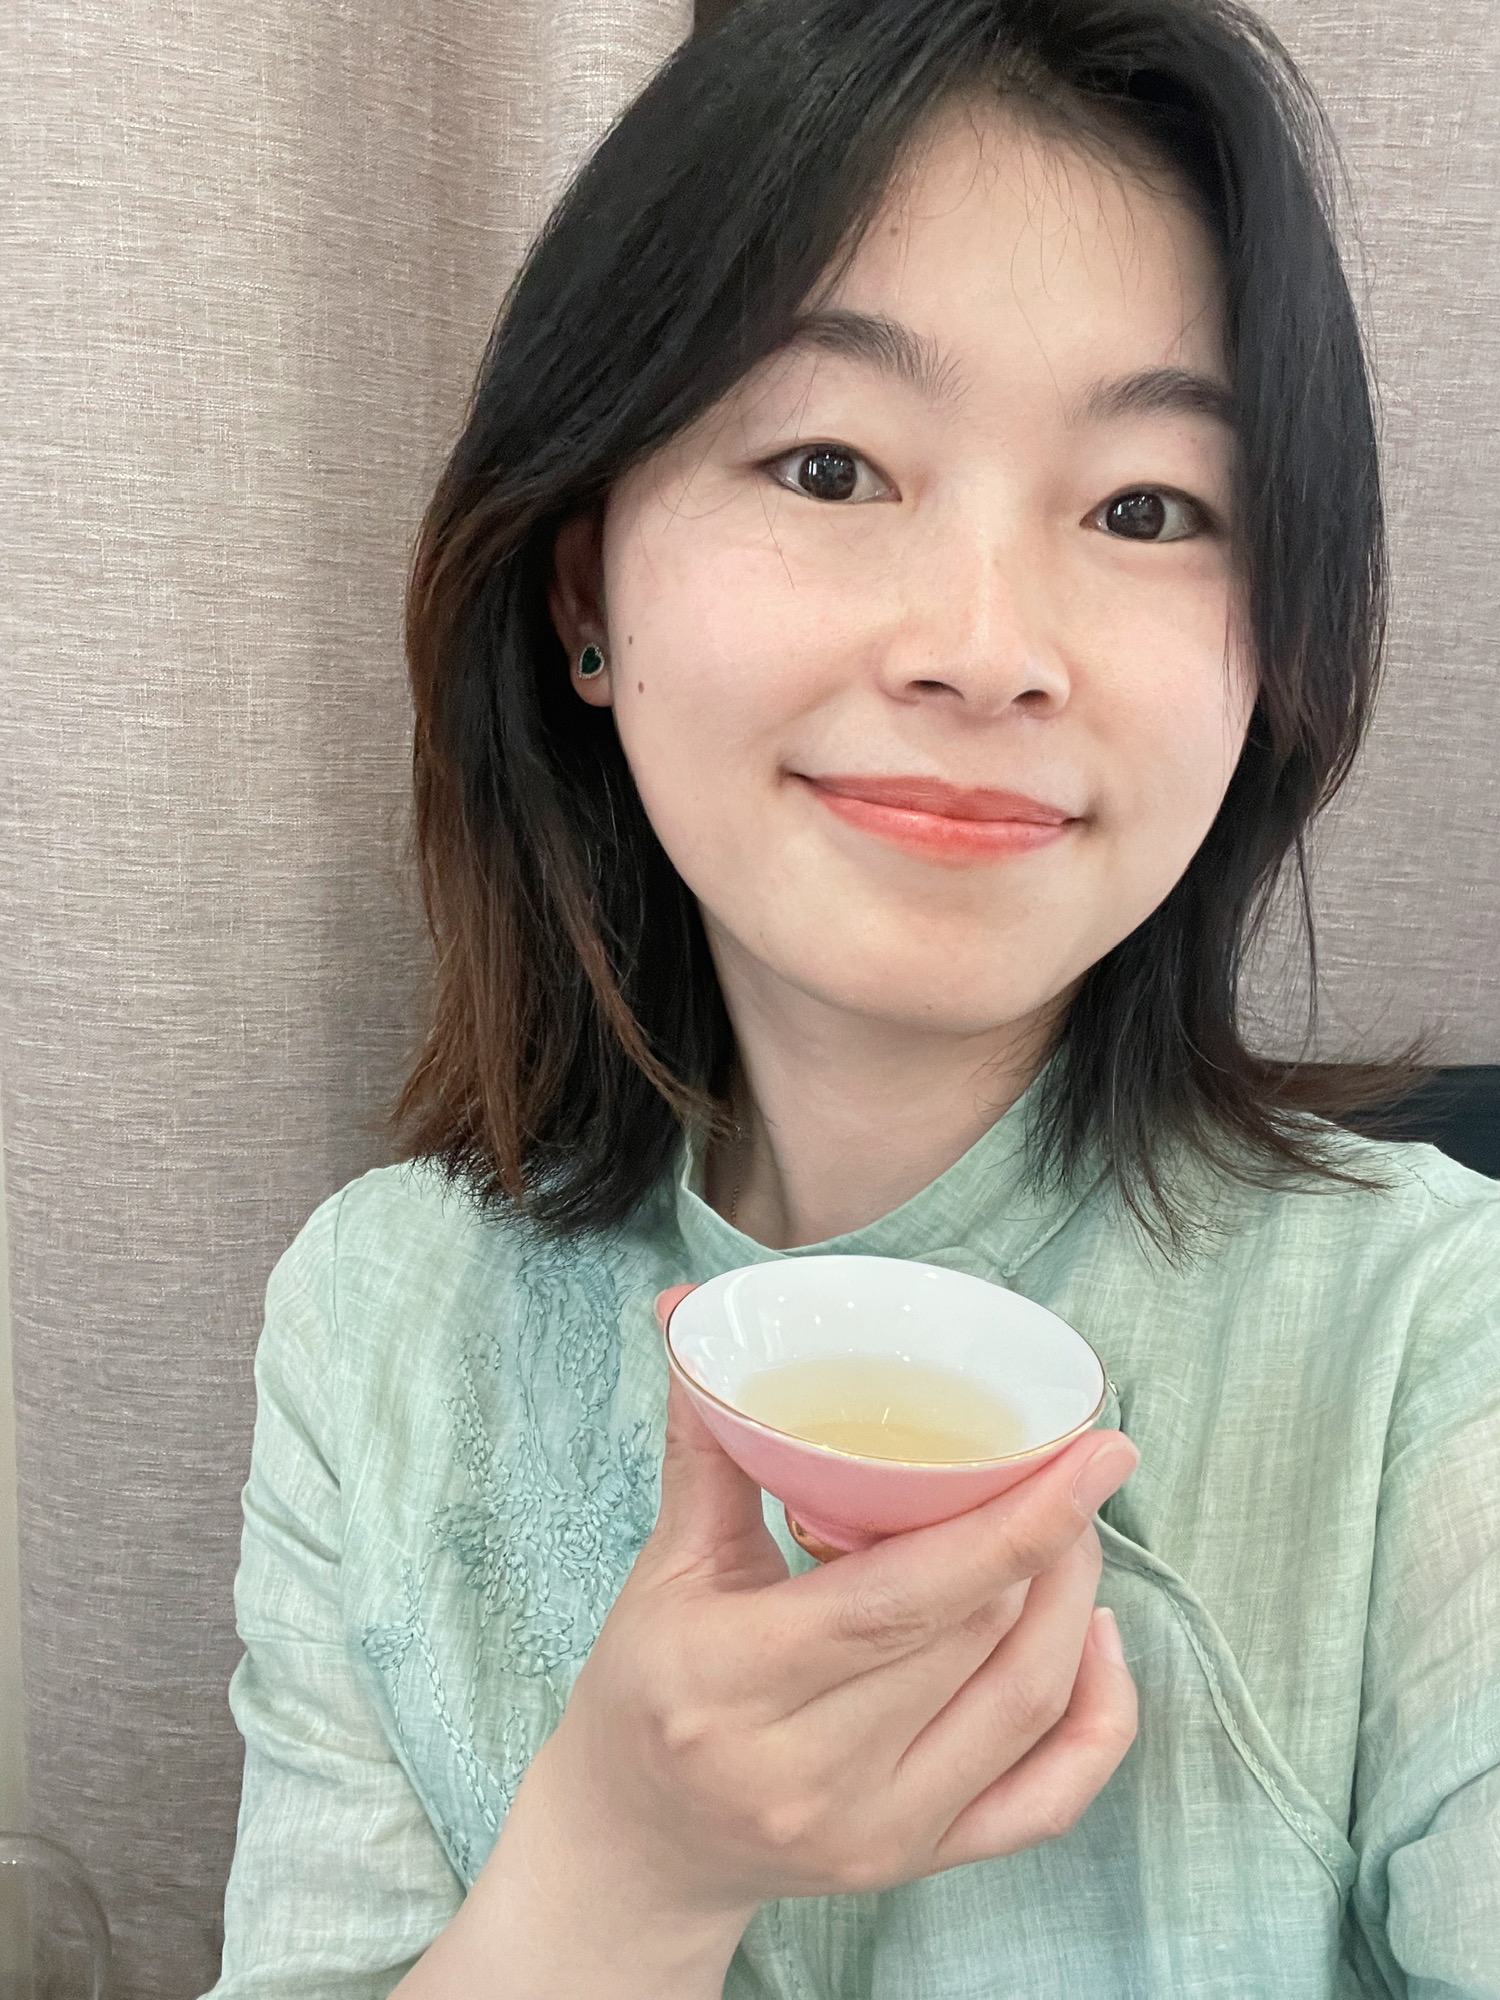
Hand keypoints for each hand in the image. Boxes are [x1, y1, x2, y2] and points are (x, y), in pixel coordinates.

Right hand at [487, 1287, 1137, 1961]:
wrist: (633, 1849)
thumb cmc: (646, 1688)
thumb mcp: (665, 1563)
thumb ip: (706, 1439)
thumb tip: (693, 1306)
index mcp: (733, 1682)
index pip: (900, 1601)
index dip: (1010, 1523)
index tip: (1091, 1452)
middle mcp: (810, 1774)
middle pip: (977, 1642)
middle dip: (1046, 1541)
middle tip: (1070, 1463)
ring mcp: (874, 1833)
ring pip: (1023, 1706)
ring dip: (1071, 1603)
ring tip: (1075, 1528)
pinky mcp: (919, 1865)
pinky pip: (1047, 1800)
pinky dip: (1096, 1717)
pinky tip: (1095, 1637)